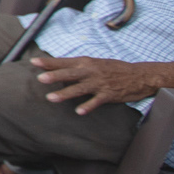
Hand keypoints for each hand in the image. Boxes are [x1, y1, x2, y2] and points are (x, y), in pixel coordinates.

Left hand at [30, 55, 157, 114]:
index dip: (49, 62)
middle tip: (40, 79)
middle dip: (55, 76)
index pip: (64, 62)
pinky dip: (87, 106)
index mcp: (87, 62)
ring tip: (51, 98)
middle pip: (70, 74)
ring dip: (65, 93)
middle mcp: (92, 71)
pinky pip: (96, 101)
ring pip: (79, 88)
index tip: (33, 62)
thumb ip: (77, 67)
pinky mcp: (109, 94)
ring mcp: (100, 83)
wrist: (140, 75)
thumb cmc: (114, 69)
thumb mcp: (96, 63)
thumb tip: (57, 71)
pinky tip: (78, 111)